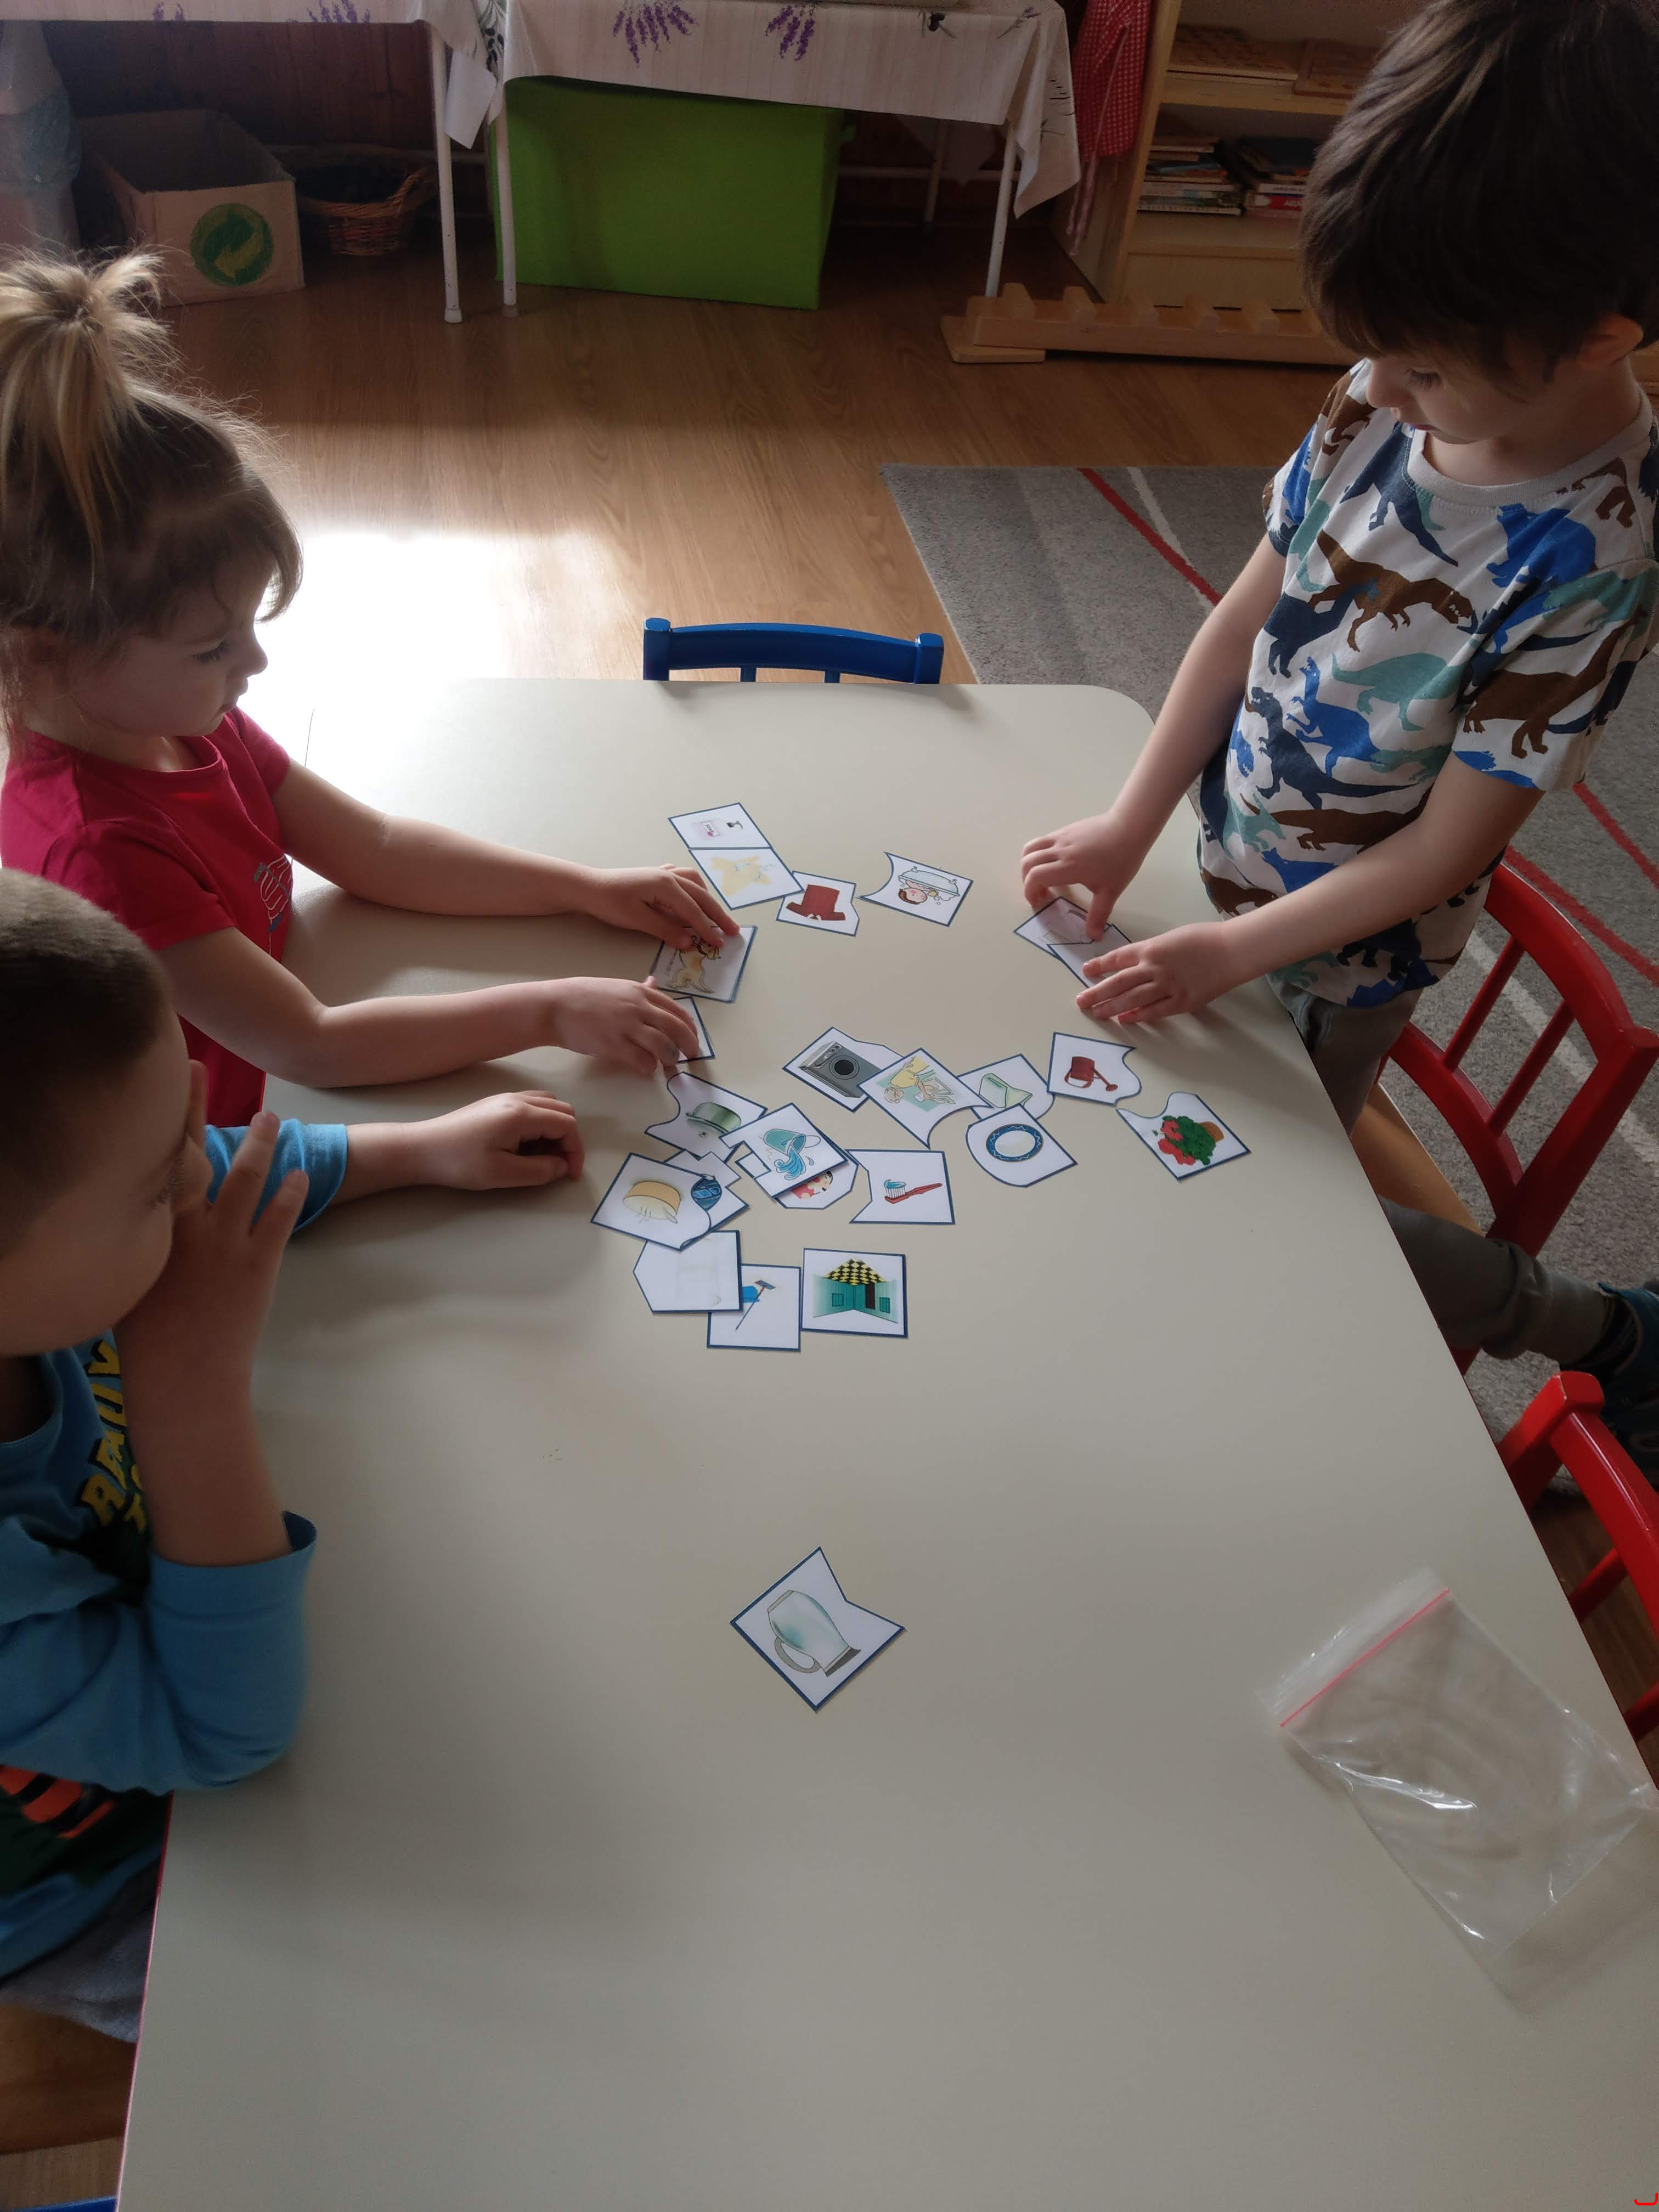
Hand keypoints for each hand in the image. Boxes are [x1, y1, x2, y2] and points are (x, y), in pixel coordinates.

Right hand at [119, 1096, 306, 1396]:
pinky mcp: (259, 1263)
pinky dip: (292, 1193)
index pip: (154, 1161)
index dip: (160, 1119)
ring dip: (260, 1144)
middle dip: (196, 1109)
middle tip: (200, 1070)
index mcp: (149, 1228)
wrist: (183, 1377)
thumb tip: (140, 1214)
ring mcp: (225, 1242)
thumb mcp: (130, 1276)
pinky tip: (301, 1173)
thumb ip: (141, 1239)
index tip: (159, 1083)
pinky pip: (280, 1217)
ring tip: (270, 1117)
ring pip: (245, 1178)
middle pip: (194, 1154)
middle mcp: (186, 1225)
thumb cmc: (148, 1336)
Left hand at [405, 1092, 585, 1188]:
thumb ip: (539, 1171)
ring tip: (537, 1157)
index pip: (567, 1124)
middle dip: (566, 1139)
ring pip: (547, 1106)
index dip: (575, 1150)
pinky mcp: (495, 1104)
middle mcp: (517, 1099)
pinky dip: (538, 1125)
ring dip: (552, 1131)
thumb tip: (562, 1167)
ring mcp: (505, 1098)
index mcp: (521, 1114)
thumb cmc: (460, 1162)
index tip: (569, 1174)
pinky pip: (530, 1107)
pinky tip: (521, 1146)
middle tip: (553, 1166)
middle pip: (561, 1110)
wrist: (422, 1149)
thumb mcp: (502, 1174)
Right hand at [545, 977, 698, 1073]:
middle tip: (690, 1057)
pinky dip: (649, 1067)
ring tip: (667, 1064)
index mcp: (640, 992)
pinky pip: (642, 1060)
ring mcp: (626, 1026)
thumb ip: (639, 990)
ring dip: (670, 1058)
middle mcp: (638, 1007)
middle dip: (689, 1045)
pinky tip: (645, 1067)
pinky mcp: (614, 1045)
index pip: (677, 1010)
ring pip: (663, 1046)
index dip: (690, 1028)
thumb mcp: (616, 987)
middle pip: (677, 1028)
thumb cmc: (583, 996)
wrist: (555, 1006)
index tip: (693, 1039)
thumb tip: (654, 983)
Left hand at [577, 864, 736, 949]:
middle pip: (701, 896)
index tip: (719, 944)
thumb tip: (688, 942)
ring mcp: (662, 873)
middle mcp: (668, 875)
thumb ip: (665, 929)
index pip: (693, 911)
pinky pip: (682, 878)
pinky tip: (690, 897)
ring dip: (707, 898)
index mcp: (666, 885)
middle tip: (733, 931)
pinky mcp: (655, 875)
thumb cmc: (609, 902)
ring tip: (713, 915)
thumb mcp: (637, 920)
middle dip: (718, 914)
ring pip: (694, 883)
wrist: (588, 886)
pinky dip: (692, 888)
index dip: (707, 929)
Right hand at [1022, 811, 1151, 934]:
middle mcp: (1059, 850)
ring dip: (1029, 865)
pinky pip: (1042, 841)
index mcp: (1068, 867)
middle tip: (1041, 893)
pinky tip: (1056, 863)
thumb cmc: (1121, 860)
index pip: (1035, 877)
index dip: (1029, 892)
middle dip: (1026, 881)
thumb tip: (1094, 937)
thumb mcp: (1110, 891)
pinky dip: (1039, 854)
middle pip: (1027, 862)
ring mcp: (1060, 837)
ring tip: (1042, 876)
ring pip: (1031, 848)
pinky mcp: (1065, 830)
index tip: (1038, 903)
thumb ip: (1098, 915)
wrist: (1129, 828)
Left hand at [1075, 922, 1241, 1024]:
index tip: (1085, 971)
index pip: (1118, 958)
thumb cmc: (1206, 938)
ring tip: (1097, 1014)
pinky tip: (1125, 1020)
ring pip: (1132, 999)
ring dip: (1112, 1008)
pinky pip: (1155, 1011)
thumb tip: (1139, 965)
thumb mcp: (1173, 938)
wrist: (1232, 949)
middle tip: (1081, 1002)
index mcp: (1151, 948)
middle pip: (1118, 982)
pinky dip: (1139, 1016)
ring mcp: (1167, 986)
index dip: (1100, 965)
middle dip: (1097, 992)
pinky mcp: (1182, 1001)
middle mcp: (1154, 967)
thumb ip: (1154, 951)